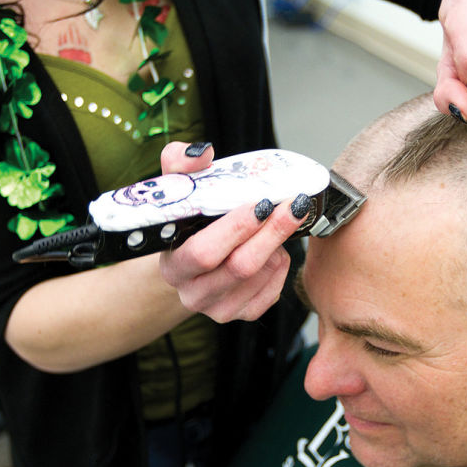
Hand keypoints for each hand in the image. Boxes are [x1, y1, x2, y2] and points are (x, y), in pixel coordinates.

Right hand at [158, 142, 306, 322]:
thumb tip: (201, 152)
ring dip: (278, 244)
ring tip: (278, 221)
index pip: (203, 253)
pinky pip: (274, 289)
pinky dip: (282, 263)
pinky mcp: (245, 314)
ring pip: (262, 275)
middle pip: (240, 267)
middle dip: (272, 232)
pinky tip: (275, 247)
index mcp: (173, 265)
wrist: (193, 262)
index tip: (261, 202)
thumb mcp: (176, 191)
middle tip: (294, 205)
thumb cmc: (188, 223)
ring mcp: (219, 309)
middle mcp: (193, 294)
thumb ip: (180, 165)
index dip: (236, 228)